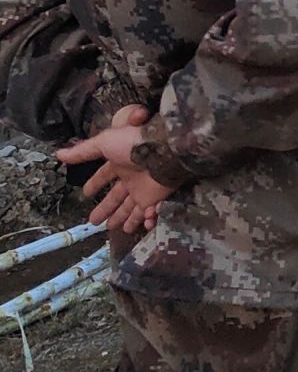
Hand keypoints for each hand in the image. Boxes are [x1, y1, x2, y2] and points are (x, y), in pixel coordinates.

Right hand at [56, 118, 176, 239]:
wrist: (165, 149)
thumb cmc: (133, 143)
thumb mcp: (103, 142)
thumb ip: (82, 151)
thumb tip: (58, 154)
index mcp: (119, 163)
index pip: (104, 175)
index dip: (95, 184)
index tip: (86, 194)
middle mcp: (130, 178)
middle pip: (115, 197)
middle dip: (105, 208)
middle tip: (93, 222)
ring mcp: (142, 189)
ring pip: (129, 208)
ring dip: (121, 218)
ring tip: (111, 228)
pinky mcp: (153, 199)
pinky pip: (145, 213)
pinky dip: (141, 221)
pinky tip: (133, 229)